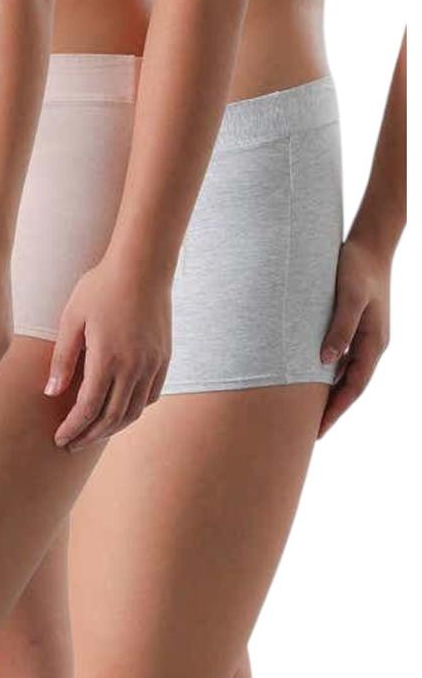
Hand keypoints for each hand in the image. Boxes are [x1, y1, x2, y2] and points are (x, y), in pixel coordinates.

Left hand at [45, 259, 170, 450]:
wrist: (143, 266)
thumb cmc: (101, 287)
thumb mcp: (71, 320)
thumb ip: (63, 360)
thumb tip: (51, 394)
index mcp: (107, 358)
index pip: (88, 408)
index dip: (73, 428)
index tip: (59, 439)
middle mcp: (134, 367)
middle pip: (112, 418)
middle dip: (89, 435)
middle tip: (71, 444)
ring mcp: (153, 364)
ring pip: (133, 411)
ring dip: (112, 428)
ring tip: (92, 433)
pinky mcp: (164, 358)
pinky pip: (150, 396)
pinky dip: (133, 410)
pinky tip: (118, 412)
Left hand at [318, 237, 390, 436]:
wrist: (368, 244)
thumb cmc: (356, 268)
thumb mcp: (348, 296)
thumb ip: (339, 327)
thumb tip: (326, 361)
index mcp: (373, 342)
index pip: (354, 386)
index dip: (336, 410)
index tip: (318, 430)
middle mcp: (369, 344)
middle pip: (348, 386)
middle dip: (330, 410)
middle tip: (307, 433)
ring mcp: (360, 336)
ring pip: (342, 374)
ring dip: (325, 394)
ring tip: (304, 414)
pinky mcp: (349, 327)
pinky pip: (337, 358)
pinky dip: (322, 374)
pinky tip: (304, 381)